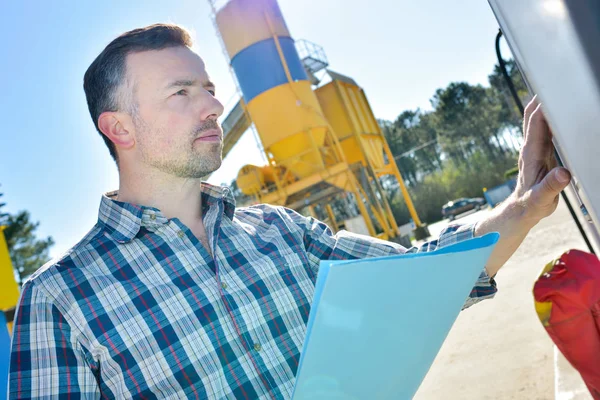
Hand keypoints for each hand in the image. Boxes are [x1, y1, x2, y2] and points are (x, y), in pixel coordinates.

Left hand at [514, 96, 570, 226]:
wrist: (523, 209)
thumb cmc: (531, 204)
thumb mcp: (541, 199)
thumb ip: (551, 186)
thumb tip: (562, 173)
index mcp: (531, 153)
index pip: (536, 122)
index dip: (545, 105)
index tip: (556, 91)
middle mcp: (531, 146)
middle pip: (532, 114)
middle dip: (542, 96)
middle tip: (556, 78)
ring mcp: (535, 147)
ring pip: (537, 118)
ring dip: (546, 103)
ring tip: (560, 86)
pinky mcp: (540, 150)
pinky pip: (544, 126)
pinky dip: (552, 114)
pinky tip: (561, 108)